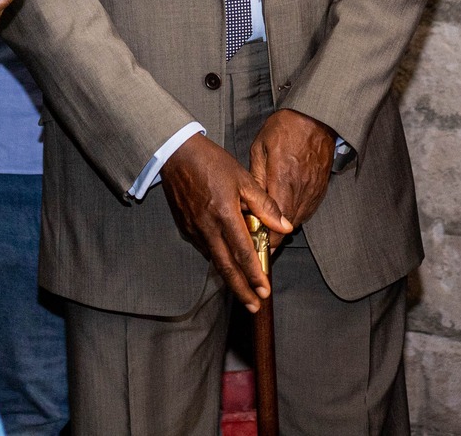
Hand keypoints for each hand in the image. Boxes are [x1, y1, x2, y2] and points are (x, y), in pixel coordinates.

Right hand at [161, 135, 292, 311]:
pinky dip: (217, 260)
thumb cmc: (212, 162)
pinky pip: (204, 249)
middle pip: (226, 267)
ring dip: (229, 278)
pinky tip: (226, 265)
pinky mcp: (185, 228)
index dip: (254, 274)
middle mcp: (208, 227)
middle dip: (241, 290)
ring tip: (243, 291)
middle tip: (254, 306)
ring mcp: (194, 229)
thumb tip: (284, 226)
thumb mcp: (243, 179)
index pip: (243, 252)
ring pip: (214, 261)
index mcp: (225, 214)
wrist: (176, 154)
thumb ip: (265, 205)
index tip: (264, 290)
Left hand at [250, 108, 334, 227]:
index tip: (257, 245)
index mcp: (283, 178)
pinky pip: (308, 209)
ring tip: (270, 226)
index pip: (275, 219)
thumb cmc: (286, 128)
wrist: (314, 117)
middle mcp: (300, 188)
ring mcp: (313, 189)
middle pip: (288, 225)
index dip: (266, 238)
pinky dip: (296, 215)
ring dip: (285, 226)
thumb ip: (256, 177)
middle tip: (260, 239)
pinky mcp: (320, 188)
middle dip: (273, 236)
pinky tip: (286, 212)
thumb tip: (249, 201)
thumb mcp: (260, 148)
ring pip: (298, 219)